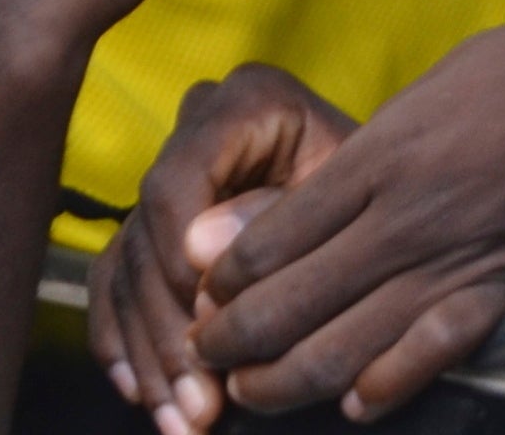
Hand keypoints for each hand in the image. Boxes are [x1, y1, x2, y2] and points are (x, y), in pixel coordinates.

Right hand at [98, 64, 354, 430]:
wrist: (389, 195)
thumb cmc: (380, 192)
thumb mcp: (347, 197)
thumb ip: (277, 219)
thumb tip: (195, 253)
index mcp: (245, 102)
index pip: (176, 183)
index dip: (178, 262)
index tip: (207, 329)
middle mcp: (193, 129)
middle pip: (145, 236)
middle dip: (169, 332)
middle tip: (198, 406)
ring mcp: (168, 180)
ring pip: (127, 272)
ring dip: (151, 356)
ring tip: (181, 422)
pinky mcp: (152, 228)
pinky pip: (115, 287)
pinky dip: (127, 344)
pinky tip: (143, 395)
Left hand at [181, 21, 504, 419]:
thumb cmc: (497, 81)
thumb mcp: (408, 103)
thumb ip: (328, 171)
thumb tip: (233, 231)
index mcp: (379, 159)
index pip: (268, 243)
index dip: (218, 282)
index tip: (199, 291)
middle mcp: (405, 218)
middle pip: (288, 304)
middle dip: (229, 340)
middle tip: (206, 350)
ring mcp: (452, 260)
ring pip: (343, 347)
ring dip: (282, 381)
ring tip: (252, 389)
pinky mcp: (497, 287)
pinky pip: (429, 355)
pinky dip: (384, 387)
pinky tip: (355, 401)